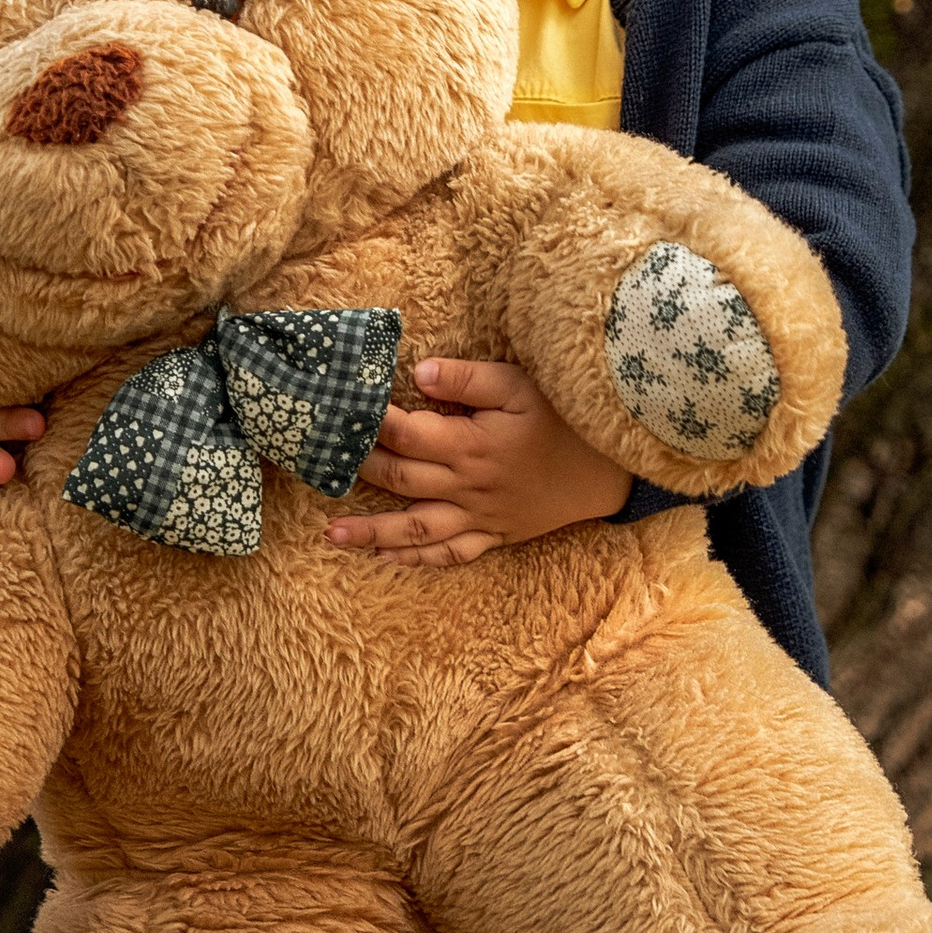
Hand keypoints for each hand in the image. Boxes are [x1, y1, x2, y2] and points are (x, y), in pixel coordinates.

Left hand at [326, 356, 630, 567]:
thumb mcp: (520, 384)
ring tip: (331, 535)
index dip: (369, 422)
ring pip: (416, 529)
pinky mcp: (495, 535)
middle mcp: (468, 485)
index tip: (338, 411)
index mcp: (471, 444)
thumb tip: (417, 372)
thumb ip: (467, 378)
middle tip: (319, 465)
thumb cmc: (565, 418)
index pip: (405, 433)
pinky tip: (388, 559)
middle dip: (358, 470)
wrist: (612, 469)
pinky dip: (417, 559)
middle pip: (400, 480)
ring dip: (372, 533)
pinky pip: (451, 554)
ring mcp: (480, 516)